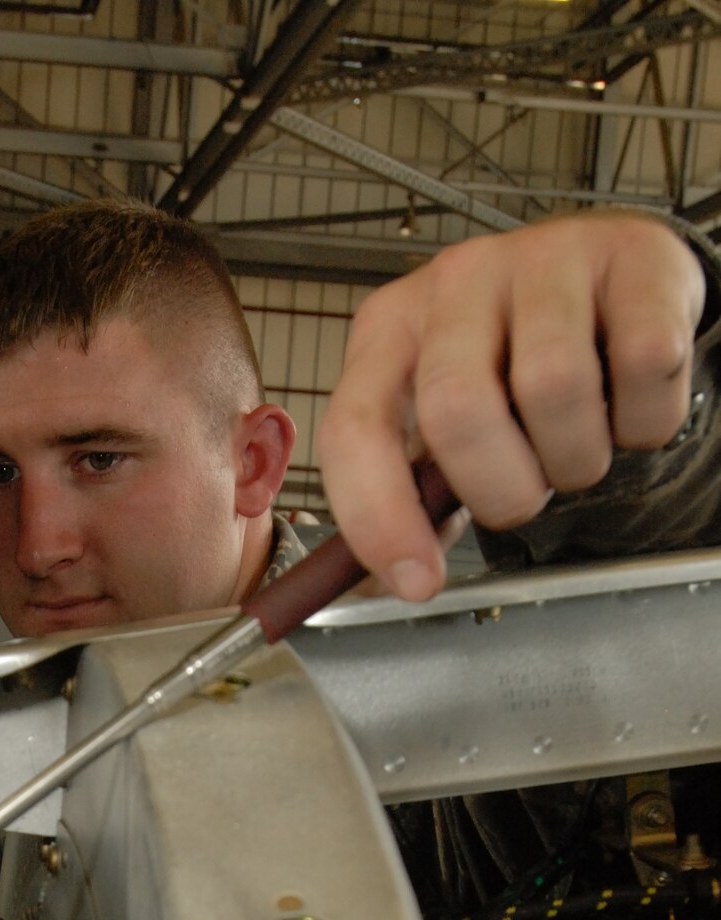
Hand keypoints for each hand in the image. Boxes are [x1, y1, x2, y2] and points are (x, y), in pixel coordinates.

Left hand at [317, 214, 706, 599]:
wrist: (617, 282)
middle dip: (501, 489)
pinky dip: (644, 418)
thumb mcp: (445, 424)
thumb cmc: (518, 363)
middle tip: (526, 490)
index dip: (380, 517)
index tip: (418, 583)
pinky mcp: (629, 255)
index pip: (354, 427)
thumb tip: (393, 579)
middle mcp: (456, 283)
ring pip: (555, 388)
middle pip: (457, 409)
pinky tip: (628, 404)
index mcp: (390, 329)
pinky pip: (644, 363)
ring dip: (576, 457)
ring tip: (578, 441)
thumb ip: (412, 494)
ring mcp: (543, 258)